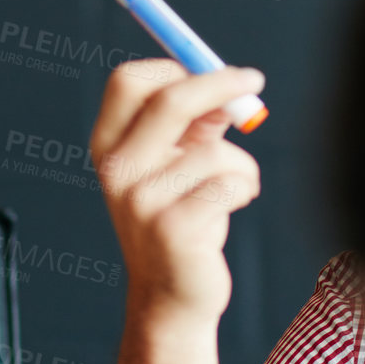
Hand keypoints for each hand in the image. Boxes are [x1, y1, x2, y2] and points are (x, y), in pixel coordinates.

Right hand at [91, 60, 263, 363]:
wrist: (172, 296)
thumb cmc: (182, 219)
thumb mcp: (179, 164)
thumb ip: (195, 124)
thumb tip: (227, 87)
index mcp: (108, 147)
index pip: (128, 82)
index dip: (173, 67)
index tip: (212, 69)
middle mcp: (117, 172)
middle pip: (170, 101)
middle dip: (220, 84)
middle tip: (255, 81)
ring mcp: (142, 202)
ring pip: (215, 150)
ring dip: (242, 164)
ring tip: (235, 190)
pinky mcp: (174, 229)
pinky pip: (230, 183)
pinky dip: (245, 189)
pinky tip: (232, 210)